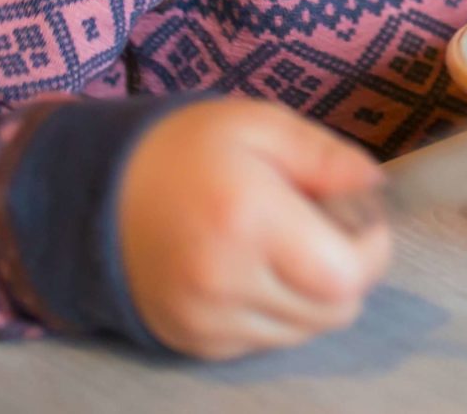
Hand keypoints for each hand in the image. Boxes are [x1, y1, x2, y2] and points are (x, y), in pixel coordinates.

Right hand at [116, 99, 389, 359]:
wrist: (90, 193)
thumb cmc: (183, 149)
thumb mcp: (259, 124)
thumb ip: (325, 155)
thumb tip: (376, 186)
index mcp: (250, 220)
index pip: (346, 275)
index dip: (371, 248)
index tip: (358, 215)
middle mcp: (226, 282)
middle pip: (334, 311)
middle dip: (347, 271)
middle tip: (325, 228)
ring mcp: (205, 320)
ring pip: (303, 331)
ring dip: (313, 295)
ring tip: (286, 247)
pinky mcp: (191, 341)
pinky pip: (264, 342)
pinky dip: (276, 312)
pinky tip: (255, 270)